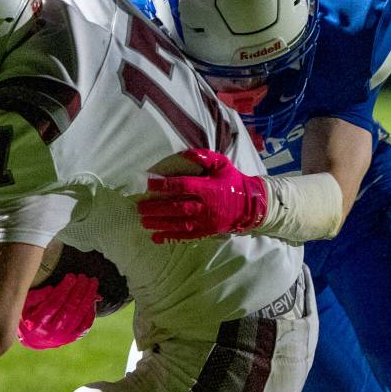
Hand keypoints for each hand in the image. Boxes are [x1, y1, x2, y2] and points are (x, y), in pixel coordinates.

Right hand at [18, 273, 100, 349]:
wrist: (33, 339)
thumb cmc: (29, 316)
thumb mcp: (25, 305)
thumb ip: (36, 296)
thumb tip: (51, 289)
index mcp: (38, 322)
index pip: (55, 302)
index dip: (65, 288)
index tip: (71, 276)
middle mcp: (52, 331)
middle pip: (70, 307)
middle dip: (79, 289)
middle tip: (83, 277)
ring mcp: (63, 336)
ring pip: (80, 314)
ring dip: (88, 296)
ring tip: (92, 283)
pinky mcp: (72, 337)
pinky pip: (85, 324)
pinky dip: (91, 310)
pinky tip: (93, 297)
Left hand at [137, 148, 267, 243]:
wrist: (251, 205)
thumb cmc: (233, 181)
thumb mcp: (222, 164)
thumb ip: (205, 157)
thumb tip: (185, 154)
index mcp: (208, 188)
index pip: (182, 186)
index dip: (164, 185)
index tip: (149, 184)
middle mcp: (205, 206)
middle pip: (177, 207)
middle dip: (156, 208)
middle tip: (140, 207)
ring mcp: (206, 222)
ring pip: (179, 224)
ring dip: (159, 223)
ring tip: (143, 221)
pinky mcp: (206, 232)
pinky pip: (186, 237)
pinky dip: (170, 237)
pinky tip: (156, 237)